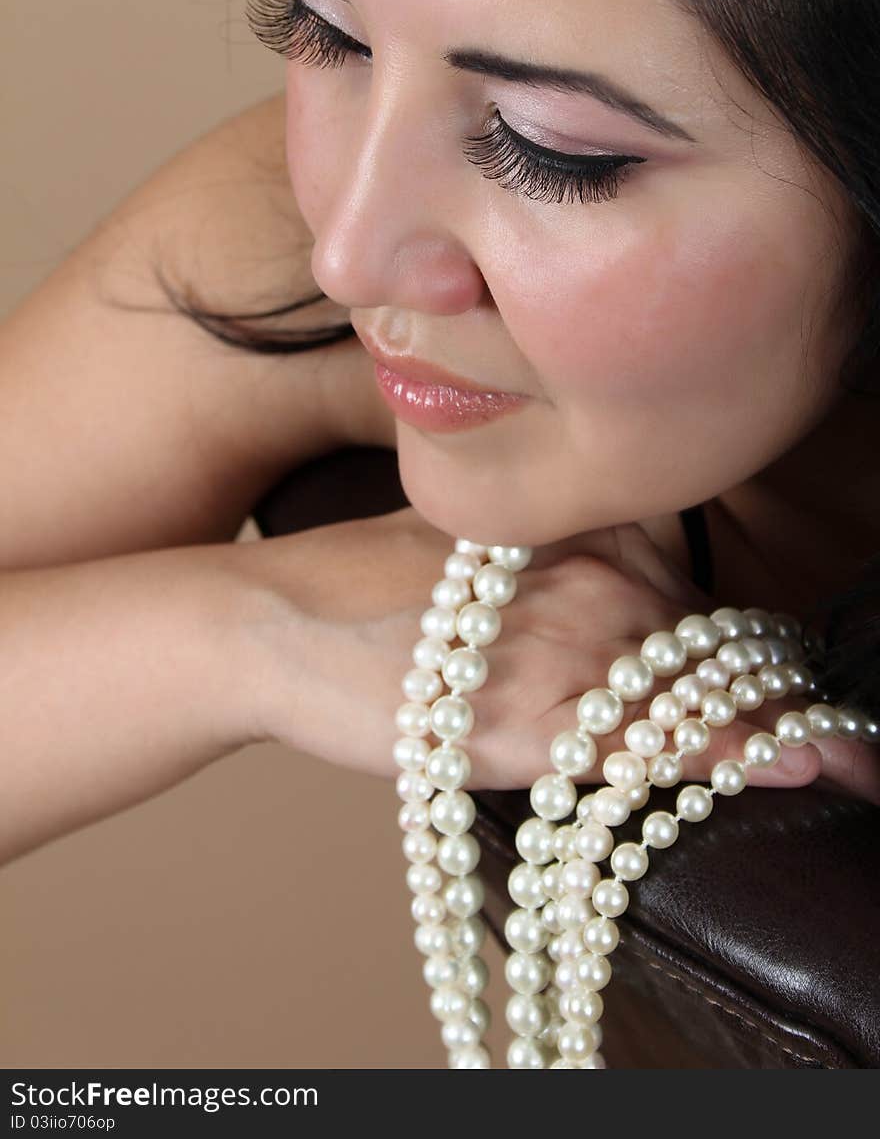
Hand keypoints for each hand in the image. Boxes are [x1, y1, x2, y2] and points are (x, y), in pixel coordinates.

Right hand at [255, 506, 878, 803]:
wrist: (277, 621)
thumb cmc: (371, 590)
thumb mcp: (485, 544)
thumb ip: (568, 554)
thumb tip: (633, 587)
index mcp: (588, 526)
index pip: (710, 584)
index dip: (769, 643)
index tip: (823, 690)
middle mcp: (596, 577)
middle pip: (726, 646)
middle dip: (791, 697)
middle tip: (866, 750)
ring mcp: (572, 647)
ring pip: (712, 693)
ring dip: (795, 731)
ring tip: (863, 765)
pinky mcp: (538, 723)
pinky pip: (661, 744)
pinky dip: (742, 755)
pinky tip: (807, 762)